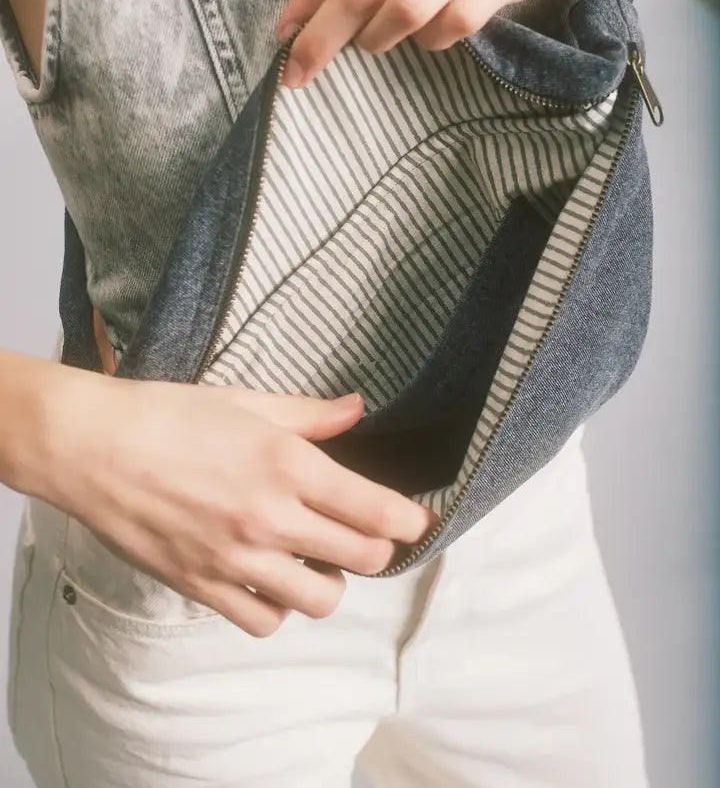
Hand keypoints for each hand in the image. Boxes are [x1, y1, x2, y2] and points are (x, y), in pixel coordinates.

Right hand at [50, 373, 438, 637]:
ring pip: (319, 600)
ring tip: (314, 560)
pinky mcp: (202, 585)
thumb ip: (310, 414)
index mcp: (287, 463)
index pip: (375, 509)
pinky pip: (263, 621)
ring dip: (329, 583)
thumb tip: (358, 409)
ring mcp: (236, 558)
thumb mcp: (246, 402)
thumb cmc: (167, 414)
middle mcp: (270, 516)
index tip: (415, 521)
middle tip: (364, 533)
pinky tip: (267, 580)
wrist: (92, 446)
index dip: (408, 521)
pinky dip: (276, 608)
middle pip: (361, 557)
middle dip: (375, 548)